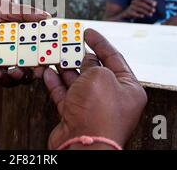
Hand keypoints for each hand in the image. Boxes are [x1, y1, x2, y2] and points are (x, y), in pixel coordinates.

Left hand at [0, 0, 48, 85]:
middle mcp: (10, 55)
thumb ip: (24, 14)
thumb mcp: (3, 9)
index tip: (40, 69)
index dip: (40, 66)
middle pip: (22, 75)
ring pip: (5, 80)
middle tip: (14, 70)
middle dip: (20, 76)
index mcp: (20, 42)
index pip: (35, 58)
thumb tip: (47, 16)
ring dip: (1, 77)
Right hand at [43, 29, 146, 149]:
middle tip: (67, 43)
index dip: (100, 42)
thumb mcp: (99, 76)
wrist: (84, 144)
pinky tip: (48, 72)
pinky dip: (56, 83)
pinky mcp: (76, 116)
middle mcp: (112, 98)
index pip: (115, 58)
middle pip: (94, 70)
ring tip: (54, 55)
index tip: (88, 32)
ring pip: (77, 82)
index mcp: (128, 88)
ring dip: (64, 69)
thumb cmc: (99, 113)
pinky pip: (65, 95)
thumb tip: (86, 61)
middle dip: (79, 56)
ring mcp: (93, 108)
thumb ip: (93, 64)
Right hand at [122, 0, 156, 19]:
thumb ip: (148, 3)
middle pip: (142, 4)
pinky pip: (134, 13)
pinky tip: (143, 16)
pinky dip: (139, 15)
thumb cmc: (137, 8)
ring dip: (146, 12)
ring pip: (139, 9)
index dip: (149, 0)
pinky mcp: (129, 12)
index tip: (155, 4)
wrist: (127, 13)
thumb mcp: (142, 4)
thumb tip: (155, 3)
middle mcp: (133, 1)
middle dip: (148, 7)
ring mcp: (131, 7)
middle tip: (154, 10)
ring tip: (151, 14)